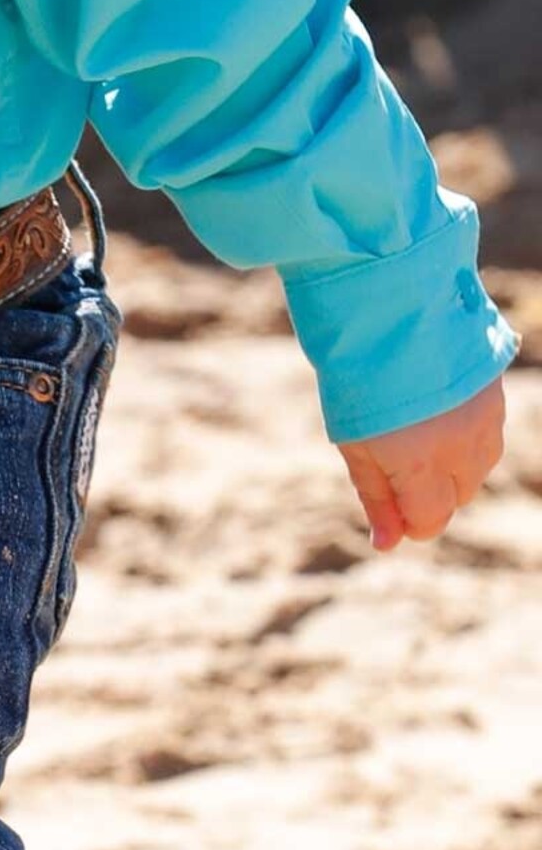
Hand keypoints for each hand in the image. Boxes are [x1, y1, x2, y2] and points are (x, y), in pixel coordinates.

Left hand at [337, 377, 506, 550]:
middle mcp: (461, 451)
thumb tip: (387, 545)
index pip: (430, 521)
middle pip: (456, 496)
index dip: (409, 518)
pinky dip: (466, 431)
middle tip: (395, 448)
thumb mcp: (353, 440)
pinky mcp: (496, 395)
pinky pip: (487, 434)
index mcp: (421, 468)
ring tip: (415, 420)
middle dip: (429, 489)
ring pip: (476, 466)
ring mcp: (484, 422)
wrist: (390, 304)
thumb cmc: (359, 375)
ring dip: (451, 460)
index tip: (390, 498)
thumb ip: (376, 496)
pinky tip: (438, 403)